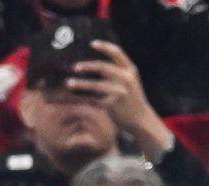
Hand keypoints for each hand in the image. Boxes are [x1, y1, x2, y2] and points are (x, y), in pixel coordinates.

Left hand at [68, 41, 171, 156]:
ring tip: (68, 83)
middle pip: (103, 67)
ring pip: (95, 84)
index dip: (104, 46)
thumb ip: (117, 72)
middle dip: (87, 66)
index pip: (117, 53)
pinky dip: (83, 97)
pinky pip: (93, 98)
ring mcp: (119, 91)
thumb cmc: (131, 98)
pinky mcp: (112, 104)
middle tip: (75, 67)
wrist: (140, 118)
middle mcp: (126, 78)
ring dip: (80, 83)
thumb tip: (95, 65)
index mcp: (131, 70)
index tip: (92, 43)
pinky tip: (74, 97)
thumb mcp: (130, 81)